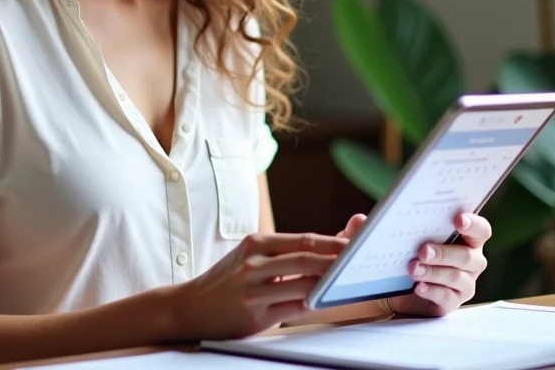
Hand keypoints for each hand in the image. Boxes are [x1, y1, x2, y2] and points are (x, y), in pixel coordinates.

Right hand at [167, 232, 346, 339]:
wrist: (190, 307)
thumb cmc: (229, 281)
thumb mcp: (252, 257)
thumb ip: (291, 251)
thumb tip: (336, 239)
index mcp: (255, 243)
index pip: (303, 240)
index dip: (334, 242)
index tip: (359, 242)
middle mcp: (254, 263)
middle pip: (307, 258)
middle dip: (339, 260)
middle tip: (364, 261)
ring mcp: (253, 289)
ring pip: (303, 284)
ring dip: (330, 284)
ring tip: (352, 282)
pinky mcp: (254, 315)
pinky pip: (293, 309)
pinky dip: (313, 305)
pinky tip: (325, 302)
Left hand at [344, 212, 490, 317]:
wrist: (388, 287)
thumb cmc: (396, 253)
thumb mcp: (380, 237)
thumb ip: (368, 228)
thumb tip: (359, 220)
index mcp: (463, 237)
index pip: (480, 229)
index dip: (473, 223)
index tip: (457, 218)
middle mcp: (469, 261)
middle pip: (470, 256)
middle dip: (446, 251)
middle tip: (422, 249)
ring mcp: (463, 284)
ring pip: (458, 277)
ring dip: (435, 272)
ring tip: (412, 269)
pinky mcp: (450, 303)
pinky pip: (447, 298)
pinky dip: (432, 291)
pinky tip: (417, 287)